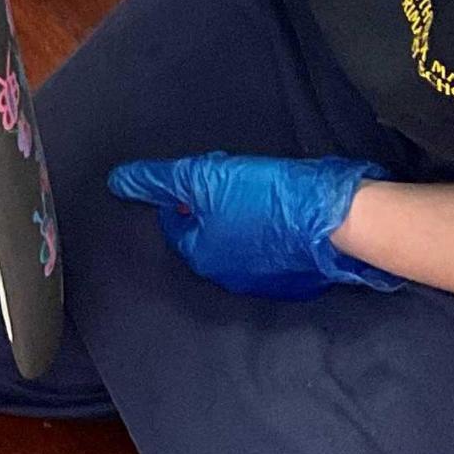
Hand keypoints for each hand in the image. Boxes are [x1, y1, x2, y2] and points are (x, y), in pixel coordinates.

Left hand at [107, 152, 403, 300]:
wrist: (335, 220)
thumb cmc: (266, 197)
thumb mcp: (205, 177)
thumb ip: (161, 180)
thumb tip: (118, 181)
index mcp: (201, 256)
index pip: (174, 221)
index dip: (185, 191)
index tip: (207, 172)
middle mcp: (227, 276)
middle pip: (207, 232)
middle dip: (213, 205)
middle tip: (233, 178)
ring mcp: (264, 281)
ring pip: (238, 241)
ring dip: (241, 217)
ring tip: (260, 189)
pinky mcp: (295, 276)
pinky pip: (270, 249)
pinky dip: (271, 230)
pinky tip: (284, 210)